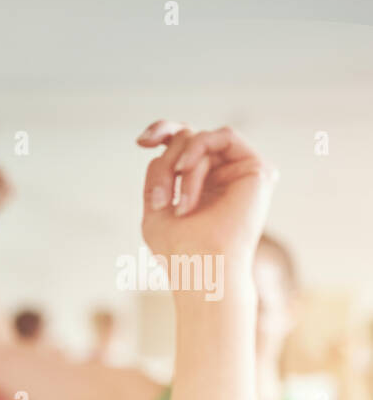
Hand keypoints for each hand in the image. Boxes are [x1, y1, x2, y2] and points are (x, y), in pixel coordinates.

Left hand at [137, 121, 277, 265]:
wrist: (201, 268)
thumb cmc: (178, 249)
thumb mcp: (156, 205)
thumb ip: (159, 173)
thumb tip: (161, 147)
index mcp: (199, 183)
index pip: (182, 143)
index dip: (162, 131)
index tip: (141, 142)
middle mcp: (222, 174)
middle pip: (186, 137)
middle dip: (164, 163)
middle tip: (158, 199)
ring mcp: (239, 171)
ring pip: (200, 138)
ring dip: (178, 166)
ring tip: (173, 202)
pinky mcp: (257, 168)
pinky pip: (221, 137)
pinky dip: (197, 154)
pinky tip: (185, 175)